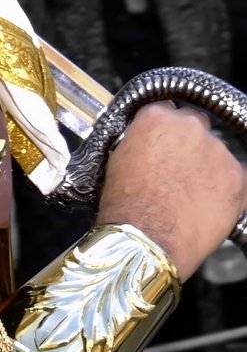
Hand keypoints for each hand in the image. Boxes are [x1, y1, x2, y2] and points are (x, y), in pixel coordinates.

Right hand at [97, 103, 245, 278]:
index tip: (161, 142)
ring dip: (206, 166)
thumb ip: (137, 142)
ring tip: (189, 194)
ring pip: (216, 152)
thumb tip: (144, 144)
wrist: (147, 241)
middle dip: (186, 144)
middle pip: (195, 125)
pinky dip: (225, 187)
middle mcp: (190, 126)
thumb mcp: (115, 162)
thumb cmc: (125, 208)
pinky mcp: (237, 177)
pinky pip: (237, 175)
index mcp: (156, 118)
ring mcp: (217, 150)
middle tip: (175, 170)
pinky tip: (208, 202)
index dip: (162, 130)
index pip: (165, 110)